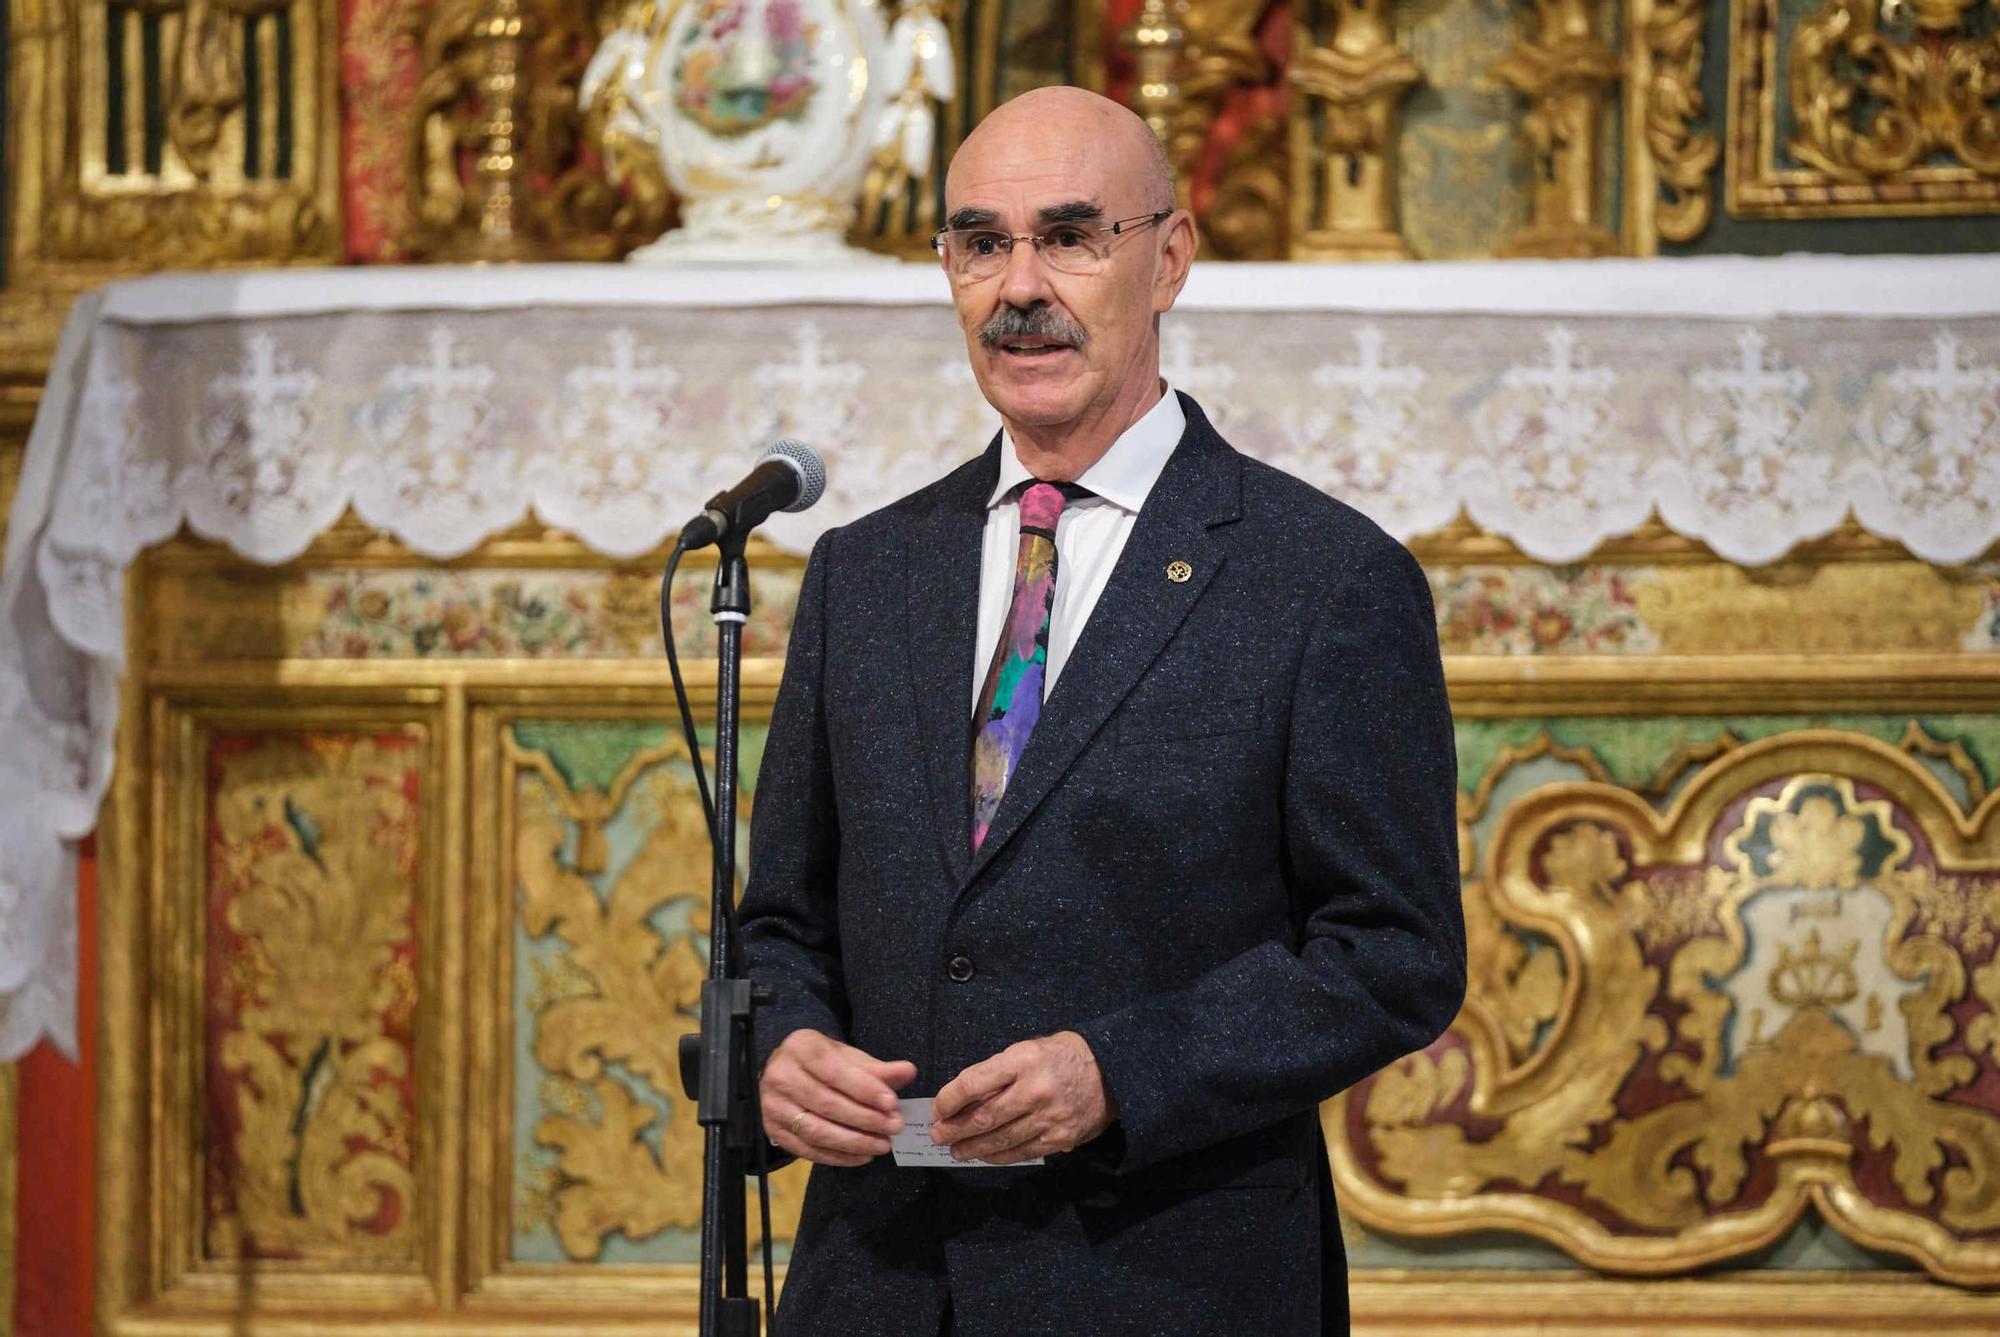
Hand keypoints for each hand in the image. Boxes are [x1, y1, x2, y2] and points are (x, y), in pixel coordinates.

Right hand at [760, 1029, 916, 1166]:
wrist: (786, 1073)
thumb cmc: (822, 1064)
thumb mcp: (848, 1058)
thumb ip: (878, 1068)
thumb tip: (908, 1071)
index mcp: (800, 1047)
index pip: (833, 1071)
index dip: (863, 1089)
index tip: (891, 1103)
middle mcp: (780, 1076)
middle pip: (826, 1103)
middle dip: (864, 1118)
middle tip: (894, 1127)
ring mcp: (773, 1106)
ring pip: (816, 1130)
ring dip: (854, 1142)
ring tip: (882, 1145)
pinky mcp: (773, 1131)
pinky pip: (808, 1150)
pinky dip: (838, 1157)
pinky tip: (862, 1156)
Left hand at [930, 1031, 1114, 1164]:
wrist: (1111, 1072)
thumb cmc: (1060, 1056)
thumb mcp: (1028, 1050)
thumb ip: (998, 1073)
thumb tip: (963, 1101)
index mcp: (1023, 1060)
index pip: (975, 1082)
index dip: (950, 1099)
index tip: (938, 1108)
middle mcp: (1035, 1089)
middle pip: (985, 1116)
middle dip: (955, 1129)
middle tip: (938, 1135)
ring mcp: (1049, 1117)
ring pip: (1001, 1139)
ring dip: (973, 1148)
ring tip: (955, 1150)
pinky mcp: (1060, 1138)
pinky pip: (1022, 1152)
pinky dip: (998, 1156)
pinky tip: (984, 1156)